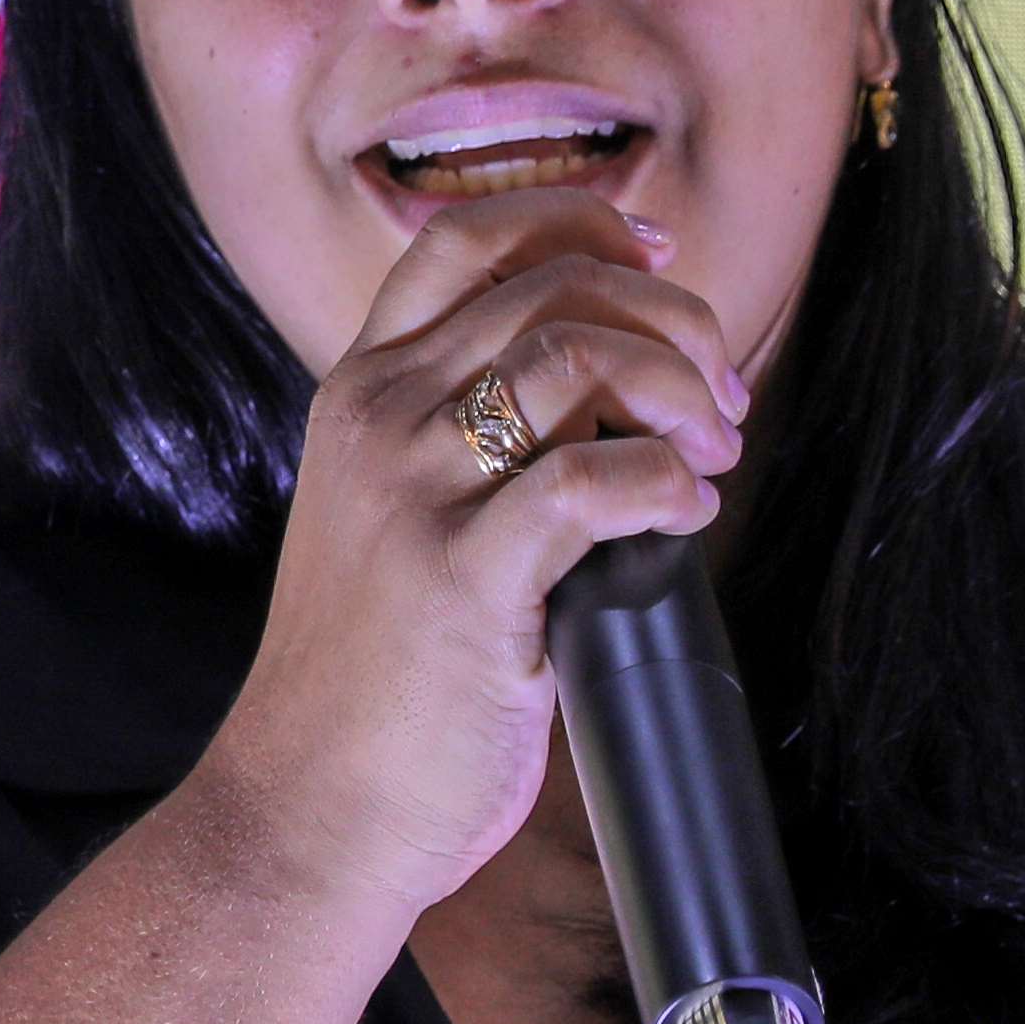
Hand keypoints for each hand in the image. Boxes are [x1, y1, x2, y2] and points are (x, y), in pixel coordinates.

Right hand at [193, 188, 744, 923]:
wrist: (306, 804)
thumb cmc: (367, 680)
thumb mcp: (387, 520)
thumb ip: (459, 445)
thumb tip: (607, 397)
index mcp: (357, 391)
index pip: (461, 237)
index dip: (573, 219)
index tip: (652, 251)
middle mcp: (378, 417)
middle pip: (552, 287)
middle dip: (671, 319)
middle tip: (718, 394)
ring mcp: (415, 492)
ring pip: (580, 358)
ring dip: (683, 390)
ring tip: (712, 451)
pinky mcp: (465, 576)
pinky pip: (598, 480)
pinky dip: (669, 483)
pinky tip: (685, 513)